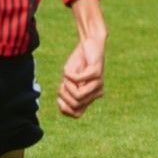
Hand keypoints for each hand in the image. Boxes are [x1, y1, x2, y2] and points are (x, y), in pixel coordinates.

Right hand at [59, 0, 105, 117]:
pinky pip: (77, 80)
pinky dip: (68, 74)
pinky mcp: (96, 72)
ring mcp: (99, 83)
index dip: (64, 109)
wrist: (90, 43)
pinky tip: (68, 69)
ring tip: (66, 76)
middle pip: (75, 105)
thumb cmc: (78, 62)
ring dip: (66, 85)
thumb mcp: (69, 81)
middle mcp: (98, 93)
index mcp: (91, 97)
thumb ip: (67, 93)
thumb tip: (63, 107)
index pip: (77, 114)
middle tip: (63, 82)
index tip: (59, 98)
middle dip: (63, 95)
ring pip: (77, 96)